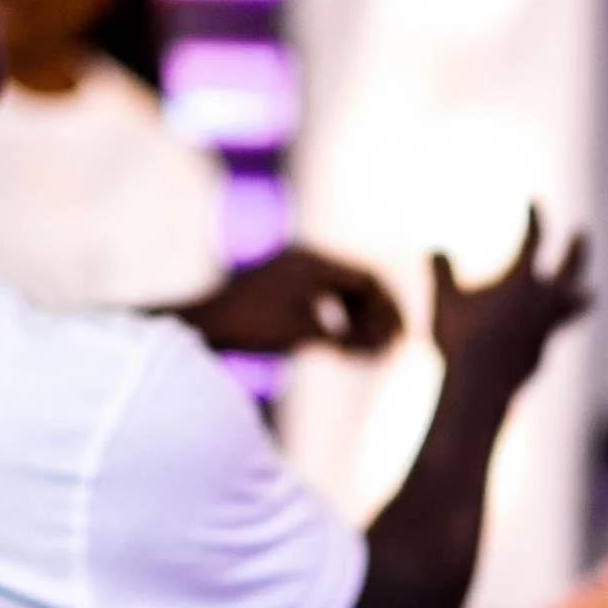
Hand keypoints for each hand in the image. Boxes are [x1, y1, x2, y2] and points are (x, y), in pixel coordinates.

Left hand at [178, 245, 402, 357]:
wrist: (207, 323)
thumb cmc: (252, 327)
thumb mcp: (305, 335)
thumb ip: (347, 340)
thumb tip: (384, 350)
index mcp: (314, 260)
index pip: (367, 278)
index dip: (388, 308)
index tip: (401, 334)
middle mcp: (306, 256)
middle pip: (357, 281)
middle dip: (377, 312)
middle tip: (392, 340)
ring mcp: (293, 267)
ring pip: (341, 288)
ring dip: (359, 315)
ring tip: (370, 344)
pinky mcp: (283, 281)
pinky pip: (323, 293)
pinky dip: (338, 315)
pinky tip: (342, 338)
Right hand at [432, 208, 591, 390]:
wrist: (480, 388)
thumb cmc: (461, 339)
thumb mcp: (444, 302)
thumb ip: (441, 273)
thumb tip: (435, 250)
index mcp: (523, 279)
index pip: (534, 237)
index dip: (534, 217)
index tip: (532, 202)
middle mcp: (543, 301)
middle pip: (571, 268)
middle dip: (576, 250)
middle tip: (580, 234)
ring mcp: (547, 329)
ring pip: (576, 306)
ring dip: (579, 296)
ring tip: (585, 292)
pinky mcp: (542, 352)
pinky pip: (550, 334)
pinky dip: (544, 328)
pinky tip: (533, 334)